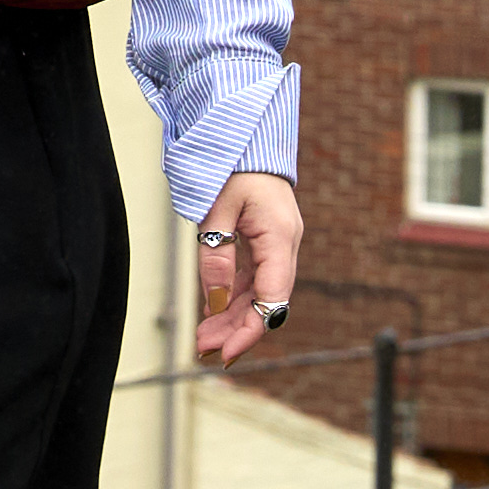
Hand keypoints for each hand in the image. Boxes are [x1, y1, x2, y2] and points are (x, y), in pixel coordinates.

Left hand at [190, 171, 303, 364]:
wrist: (247, 135)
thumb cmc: (231, 165)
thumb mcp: (216, 208)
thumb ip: (215, 254)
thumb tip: (214, 302)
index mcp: (279, 238)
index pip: (271, 299)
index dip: (250, 330)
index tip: (226, 353)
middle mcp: (285, 245)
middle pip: (265, 301)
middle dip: (236, 329)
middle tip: (203, 350)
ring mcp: (278, 244)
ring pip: (258, 292)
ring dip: (232, 316)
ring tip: (203, 338)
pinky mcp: (266, 241)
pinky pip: (252, 276)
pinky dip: (233, 295)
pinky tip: (213, 311)